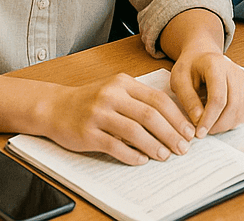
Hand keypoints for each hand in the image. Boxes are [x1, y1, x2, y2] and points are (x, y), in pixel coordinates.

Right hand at [43, 72, 197, 164]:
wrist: (55, 107)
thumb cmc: (91, 100)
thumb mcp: (116, 90)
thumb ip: (139, 99)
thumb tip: (171, 119)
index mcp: (123, 83)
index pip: (157, 99)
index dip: (176, 116)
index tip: (188, 130)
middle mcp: (112, 95)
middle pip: (149, 115)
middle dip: (170, 133)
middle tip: (182, 147)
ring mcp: (99, 114)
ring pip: (134, 131)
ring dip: (154, 145)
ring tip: (165, 155)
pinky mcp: (88, 133)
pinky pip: (114, 146)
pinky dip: (131, 155)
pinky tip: (142, 160)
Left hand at [159, 8, 243, 138]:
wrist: (201, 56)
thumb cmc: (189, 68)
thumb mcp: (179, 80)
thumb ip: (188, 100)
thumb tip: (198, 121)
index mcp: (215, 65)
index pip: (218, 98)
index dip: (209, 119)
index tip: (199, 133)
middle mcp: (234, 70)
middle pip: (233, 106)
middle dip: (218, 125)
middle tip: (203, 132)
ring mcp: (243, 78)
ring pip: (241, 111)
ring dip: (226, 125)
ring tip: (209, 126)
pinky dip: (233, 121)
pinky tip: (219, 120)